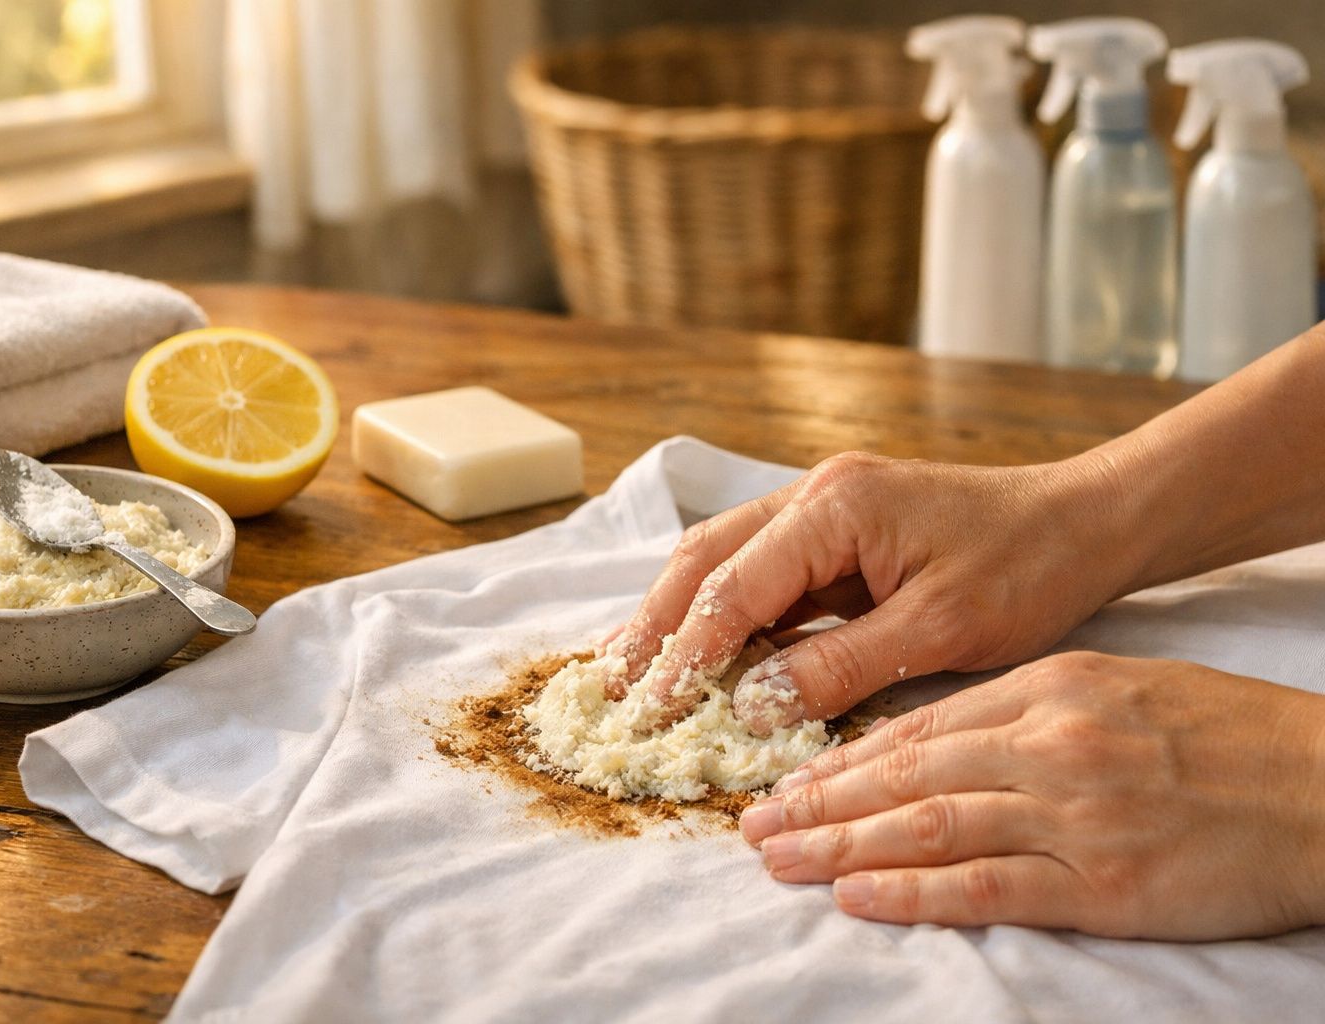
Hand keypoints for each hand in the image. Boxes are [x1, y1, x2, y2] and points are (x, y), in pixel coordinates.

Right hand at [606, 451, 1137, 730]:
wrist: (1084, 523)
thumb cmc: (1027, 569)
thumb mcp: (940, 630)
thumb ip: (839, 666)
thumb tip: (751, 706)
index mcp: (835, 508)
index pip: (733, 586)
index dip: (685, 652)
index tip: (648, 709)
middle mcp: (814, 496)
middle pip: (705, 558)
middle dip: (653, 623)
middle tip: (611, 686)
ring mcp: (821, 509)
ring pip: (722, 561)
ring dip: (678, 616)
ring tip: (631, 670)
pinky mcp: (835, 533)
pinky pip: (761, 575)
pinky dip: (724, 616)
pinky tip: (700, 652)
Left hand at [738, 652, 1324, 939]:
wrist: (1322, 785)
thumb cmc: (1222, 734)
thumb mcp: (1113, 690)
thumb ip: (1024, 710)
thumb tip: (936, 740)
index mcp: (1047, 690)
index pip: (917, 727)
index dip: (842, 759)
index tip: (788, 780)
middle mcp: (1047, 745)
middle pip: (904, 774)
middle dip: (819, 802)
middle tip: (752, 825)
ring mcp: (1072, 815)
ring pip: (928, 827)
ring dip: (842, 845)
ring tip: (779, 860)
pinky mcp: (1102, 885)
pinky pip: (988, 888)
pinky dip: (914, 891)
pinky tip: (859, 896)